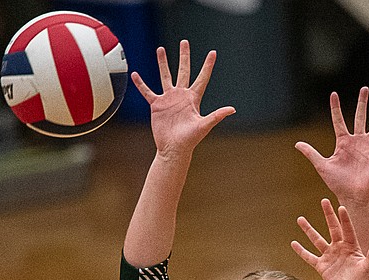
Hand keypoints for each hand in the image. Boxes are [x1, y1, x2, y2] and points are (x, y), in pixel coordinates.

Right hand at [131, 41, 235, 159]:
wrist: (174, 149)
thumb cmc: (190, 140)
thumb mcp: (204, 126)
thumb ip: (217, 116)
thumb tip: (232, 109)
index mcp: (193, 99)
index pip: (202, 78)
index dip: (208, 66)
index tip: (212, 53)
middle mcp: (181, 96)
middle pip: (183, 71)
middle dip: (184, 57)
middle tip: (184, 42)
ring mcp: (169, 99)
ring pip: (165, 76)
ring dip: (163, 63)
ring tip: (161, 49)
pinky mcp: (157, 105)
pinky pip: (148, 92)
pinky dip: (141, 84)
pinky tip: (135, 75)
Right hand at [292, 199, 368, 279]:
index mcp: (352, 246)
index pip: (347, 228)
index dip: (344, 218)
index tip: (340, 206)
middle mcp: (340, 248)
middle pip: (332, 228)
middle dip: (328, 215)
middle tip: (323, 201)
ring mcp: (330, 256)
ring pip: (317, 240)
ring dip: (309, 230)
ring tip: (300, 219)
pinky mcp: (322, 267)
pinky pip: (309, 257)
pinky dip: (301, 251)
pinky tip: (294, 243)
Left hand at [295, 88, 368, 203]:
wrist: (351, 195)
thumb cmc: (337, 182)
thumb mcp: (322, 166)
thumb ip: (311, 153)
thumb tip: (297, 144)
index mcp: (342, 142)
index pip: (338, 120)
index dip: (335, 107)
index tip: (333, 93)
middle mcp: (356, 141)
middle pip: (359, 117)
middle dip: (362, 103)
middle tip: (364, 88)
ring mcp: (368, 147)